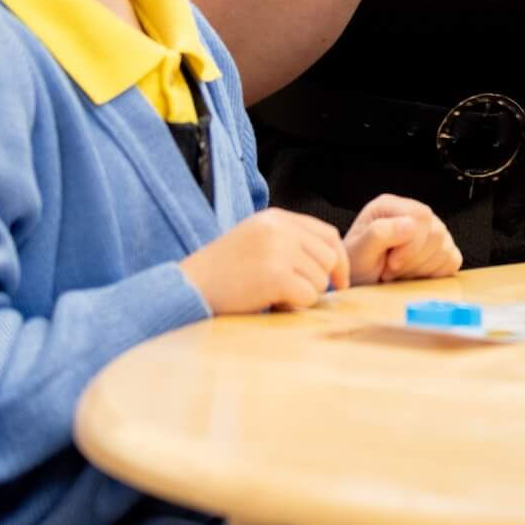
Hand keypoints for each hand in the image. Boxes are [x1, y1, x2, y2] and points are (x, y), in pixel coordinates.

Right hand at [181, 208, 351, 313]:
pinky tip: (270, 303)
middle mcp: (280, 228)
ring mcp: (278, 250)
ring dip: (302, 295)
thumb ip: (290, 243)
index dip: (338, 260)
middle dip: (318, 281)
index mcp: (277, 218)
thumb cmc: (222, 274)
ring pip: (320, 279)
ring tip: (270, 295)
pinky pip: (309, 296)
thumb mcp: (257, 242)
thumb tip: (334, 262)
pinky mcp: (275, 274)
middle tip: (290, 293)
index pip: (328, 234)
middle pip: (329, 257)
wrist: (185, 289)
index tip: (338, 282)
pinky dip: (295, 306)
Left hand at [342, 194, 463, 284]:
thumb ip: (379, 234)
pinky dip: (434, 272)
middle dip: (414, 259)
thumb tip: (410, 225)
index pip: (421, 216)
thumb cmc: (356, 266)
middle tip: (391, 269)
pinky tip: (413, 273)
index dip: (411, 244)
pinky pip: (453, 260)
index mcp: (392, 206)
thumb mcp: (357, 252)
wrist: (360, 283)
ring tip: (399, 271)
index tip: (391, 263)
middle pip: (437, 232)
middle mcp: (414, 214)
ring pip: (445, 248)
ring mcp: (431, 230)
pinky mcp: (442, 249)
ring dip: (420, 268)